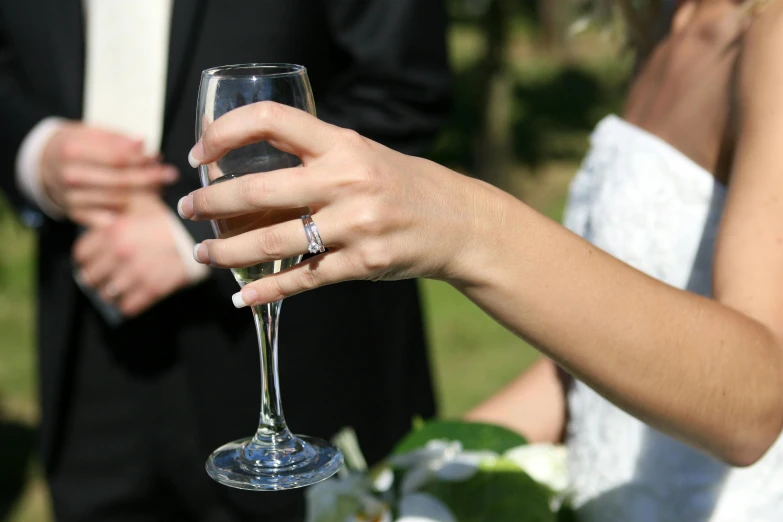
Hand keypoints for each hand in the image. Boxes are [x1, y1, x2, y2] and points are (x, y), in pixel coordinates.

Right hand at [41, 122, 177, 225]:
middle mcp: (70, 177)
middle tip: (170, 174)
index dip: (141, 159)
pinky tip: (145, 206)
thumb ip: (117, 138)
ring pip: (118, 200)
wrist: (44, 163)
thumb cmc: (76, 144)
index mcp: (72, 151)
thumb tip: (142, 142)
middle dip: (150, 178)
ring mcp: (72, 198)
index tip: (159, 157)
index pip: (116, 158)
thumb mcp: (90, 132)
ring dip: (144, 195)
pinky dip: (129, 213)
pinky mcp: (76, 214)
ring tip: (161, 187)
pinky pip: (108, 219)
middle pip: (120, 181)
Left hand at [73, 196, 190, 316]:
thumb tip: (94, 222)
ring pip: (107, 295)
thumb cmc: (167, 216)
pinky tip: (133, 297)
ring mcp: (136, 273)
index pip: (80, 255)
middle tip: (105, 276)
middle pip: (89, 278)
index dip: (87, 259)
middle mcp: (120, 253)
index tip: (94, 260)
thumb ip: (112, 210)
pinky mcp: (152, 289)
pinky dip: (128, 305)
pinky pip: (128, 307)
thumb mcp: (138, 202)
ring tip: (119, 288)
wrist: (199, 233)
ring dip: (111, 293)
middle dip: (96, 278)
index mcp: (113, 231)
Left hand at [178, 102, 492, 306]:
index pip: (271, 120)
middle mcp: (346, 181)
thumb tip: (253, 163)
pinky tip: (242, 296)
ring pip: (271, 243)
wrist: (459, 221)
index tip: (200, 152)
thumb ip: (316, 155)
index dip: (224, 132)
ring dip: (226, 252)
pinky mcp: (362, 263)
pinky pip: (303, 280)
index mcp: (343, 144)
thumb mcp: (363, 153)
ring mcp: (355, 225)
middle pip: (257, 191)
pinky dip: (266, 291)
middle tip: (188, 208)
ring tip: (205, 253)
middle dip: (210, 202)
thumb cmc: (404, 184)